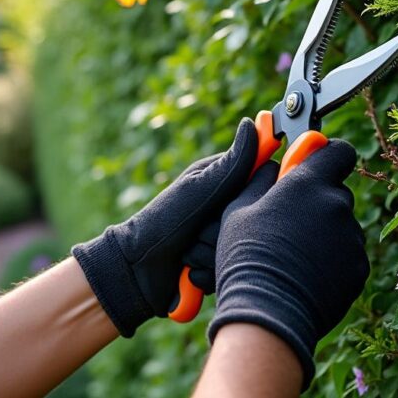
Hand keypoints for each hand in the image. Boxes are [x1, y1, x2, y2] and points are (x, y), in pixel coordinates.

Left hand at [72, 119, 257, 335]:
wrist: (135, 269)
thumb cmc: (163, 220)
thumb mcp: (198, 188)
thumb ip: (231, 163)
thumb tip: (253, 124)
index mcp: (225, 182)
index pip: (262, 180)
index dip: (256, 194)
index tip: (235, 204)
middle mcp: (227, 208)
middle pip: (254, 220)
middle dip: (222, 231)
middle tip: (197, 230)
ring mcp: (222, 238)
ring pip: (243, 249)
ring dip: (211, 254)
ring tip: (188, 252)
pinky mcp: (218, 265)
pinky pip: (230, 270)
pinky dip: (208, 273)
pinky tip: (189, 269)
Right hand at [207, 140, 368, 387]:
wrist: (267, 312)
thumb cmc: (246, 256)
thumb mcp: (238, 209)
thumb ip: (260, 178)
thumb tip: (272, 164)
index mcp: (309, 183)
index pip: (339, 150)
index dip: (327, 155)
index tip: (313, 164)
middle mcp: (337, 204)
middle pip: (336, 190)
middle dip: (318, 199)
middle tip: (290, 220)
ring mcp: (352, 238)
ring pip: (342, 224)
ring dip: (325, 231)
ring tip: (294, 255)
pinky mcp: (359, 268)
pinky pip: (348, 253)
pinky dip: (333, 259)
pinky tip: (307, 274)